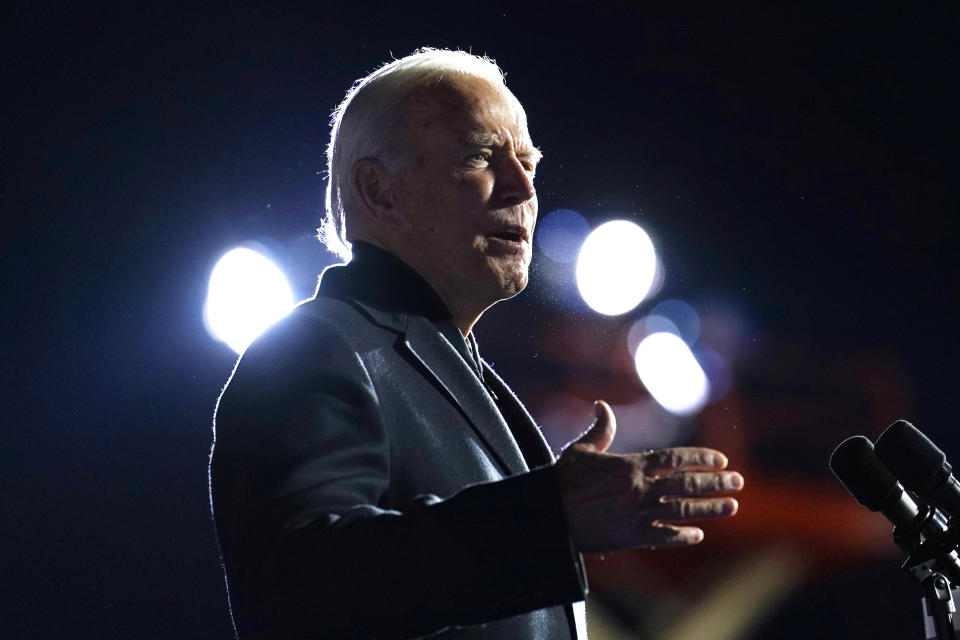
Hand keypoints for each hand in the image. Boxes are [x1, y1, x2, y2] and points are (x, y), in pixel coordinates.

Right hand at [555, 400, 742, 552]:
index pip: (675, 459)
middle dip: (716, 482)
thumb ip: (600, 429)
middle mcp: (640, 489)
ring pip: (683, 510)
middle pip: (686, 483)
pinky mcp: (630, 536)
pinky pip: (664, 536)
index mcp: (631, 466)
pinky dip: (683, 535)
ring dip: (710, 508)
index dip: (701, 458)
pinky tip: (698, 533)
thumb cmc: (561, 481)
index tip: (721, 459)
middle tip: (738, 481)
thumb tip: (603, 405)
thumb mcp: (580, 450)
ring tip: (732, 506)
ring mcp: (637, 514)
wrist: (547, 515)